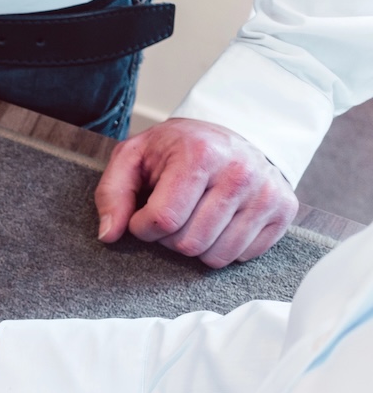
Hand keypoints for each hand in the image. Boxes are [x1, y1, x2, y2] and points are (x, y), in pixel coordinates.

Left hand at [94, 117, 295, 267]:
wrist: (227, 135)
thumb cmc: (174, 150)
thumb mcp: (132, 158)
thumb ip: (111, 194)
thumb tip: (109, 235)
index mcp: (201, 154)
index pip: (163, 220)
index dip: (142, 227)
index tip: (142, 215)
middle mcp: (240, 173)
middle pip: (190, 243)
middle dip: (168, 239)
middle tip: (170, 215)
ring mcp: (267, 193)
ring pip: (217, 256)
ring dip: (195, 246)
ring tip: (193, 218)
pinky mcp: (285, 210)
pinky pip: (243, 256)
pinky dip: (223, 247)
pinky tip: (218, 222)